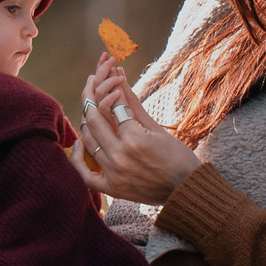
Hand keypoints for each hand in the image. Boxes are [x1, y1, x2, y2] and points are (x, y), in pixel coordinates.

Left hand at [67, 52, 200, 204]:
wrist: (187, 191)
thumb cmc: (179, 157)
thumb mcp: (157, 127)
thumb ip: (132, 102)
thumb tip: (119, 73)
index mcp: (134, 139)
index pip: (112, 105)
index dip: (109, 86)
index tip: (107, 75)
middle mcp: (120, 156)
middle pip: (94, 119)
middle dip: (91, 95)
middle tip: (91, 82)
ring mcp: (113, 174)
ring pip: (88, 141)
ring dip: (87, 120)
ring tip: (91, 107)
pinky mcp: (112, 189)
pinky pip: (85, 175)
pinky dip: (78, 158)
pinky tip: (80, 143)